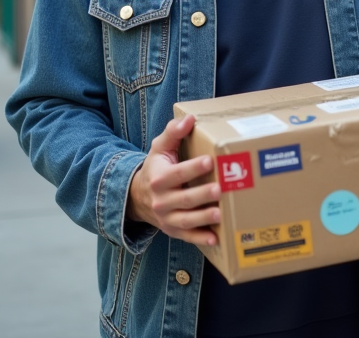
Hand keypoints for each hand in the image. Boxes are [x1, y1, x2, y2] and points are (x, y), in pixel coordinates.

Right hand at [126, 115, 220, 245]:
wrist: (138, 197)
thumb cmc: (156, 168)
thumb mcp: (160, 148)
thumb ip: (173, 132)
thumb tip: (189, 118)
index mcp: (159, 178)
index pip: (176, 173)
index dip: (192, 168)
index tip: (209, 161)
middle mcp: (161, 200)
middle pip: (184, 198)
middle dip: (202, 195)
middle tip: (220, 188)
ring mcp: (167, 218)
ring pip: (186, 220)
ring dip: (203, 218)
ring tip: (220, 213)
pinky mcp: (173, 231)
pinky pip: (187, 237)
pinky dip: (200, 239)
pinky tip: (215, 238)